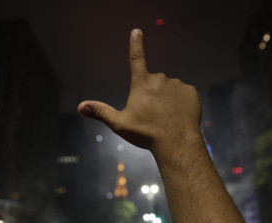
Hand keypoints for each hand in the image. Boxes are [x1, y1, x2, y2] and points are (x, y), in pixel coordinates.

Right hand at [78, 29, 201, 152]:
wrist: (176, 142)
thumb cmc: (146, 134)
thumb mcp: (120, 124)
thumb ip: (100, 112)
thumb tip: (80, 106)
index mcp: (141, 83)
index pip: (136, 58)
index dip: (136, 44)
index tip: (137, 31)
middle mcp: (159, 79)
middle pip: (153, 82)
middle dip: (152, 94)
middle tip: (152, 114)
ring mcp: (177, 84)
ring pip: (169, 89)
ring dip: (167, 99)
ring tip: (166, 117)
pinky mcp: (191, 91)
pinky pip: (183, 94)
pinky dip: (180, 103)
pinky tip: (178, 116)